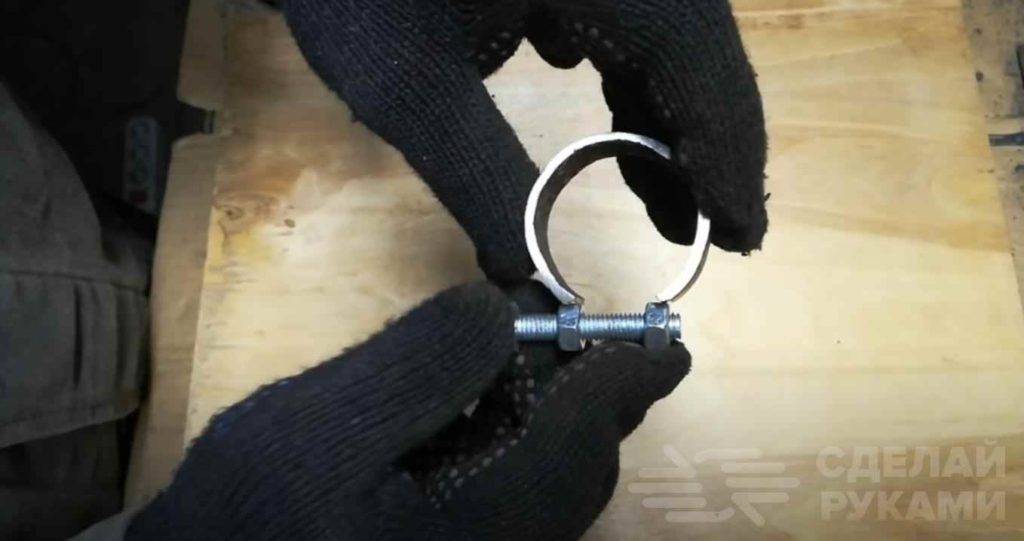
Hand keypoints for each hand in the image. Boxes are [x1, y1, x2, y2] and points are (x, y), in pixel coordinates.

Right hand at [126, 283, 689, 539]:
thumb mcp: (321, 424)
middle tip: (593, 338)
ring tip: (548, 363)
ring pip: (562, 491)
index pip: (580, 440)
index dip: (626, 381)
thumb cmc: (249, 511)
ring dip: (569, 422)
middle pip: (583, 470)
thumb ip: (420, 367)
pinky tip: (499, 415)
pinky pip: (530, 504)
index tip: (668, 341)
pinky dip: (535, 449)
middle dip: (599, 398)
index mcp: (477, 520)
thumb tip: (501, 310)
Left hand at [284, 0, 767, 282]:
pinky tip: (622, 120)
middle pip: (701, 48)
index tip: (741, 238)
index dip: (726, 156)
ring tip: (667, 198)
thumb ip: (485, 183)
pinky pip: (637, 14)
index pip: (698, 65)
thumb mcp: (413, 92)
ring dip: (673, 114)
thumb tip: (527, 275)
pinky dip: (637, 74)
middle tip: (714, 230)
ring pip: (674, 32)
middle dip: (708, 144)